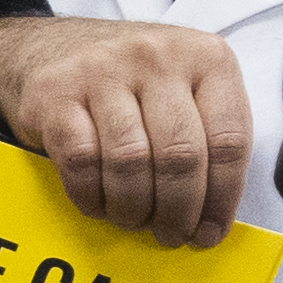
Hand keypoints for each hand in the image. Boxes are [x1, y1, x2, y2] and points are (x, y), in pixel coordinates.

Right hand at [0, 12, 255, 245]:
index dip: (221, 199)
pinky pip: (81, 161)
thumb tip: (211, 215)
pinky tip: (98, 203)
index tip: (209, 232)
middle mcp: (158, 56)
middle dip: (177, 211)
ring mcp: (103, 69)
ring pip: (130, 162)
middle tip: (170, 234)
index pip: (229, 141)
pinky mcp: (55, 92)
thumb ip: (208, 137)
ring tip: (133, 220)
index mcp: (207, 57)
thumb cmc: (131, 83)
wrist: (52, 48)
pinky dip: (91, 196)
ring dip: (133, 208)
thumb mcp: (186, 90)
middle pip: (180, 156)